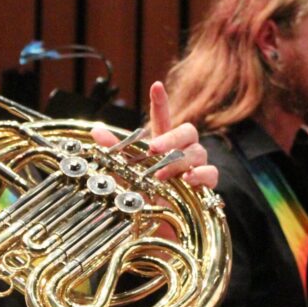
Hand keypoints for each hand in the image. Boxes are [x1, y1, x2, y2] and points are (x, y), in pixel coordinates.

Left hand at [92, 82, 217, 188]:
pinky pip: (211, 172)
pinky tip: (188, 179)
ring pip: (198, 152)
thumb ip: (116, 151)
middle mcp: (183, 149)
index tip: (155, 86)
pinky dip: (201, 175)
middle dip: (171, 138)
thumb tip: (96, 131)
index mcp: (163, 142)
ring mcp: (196, 165)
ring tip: (161, 174)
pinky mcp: (206, 183)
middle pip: (187, 131)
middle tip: (154, 148)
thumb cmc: (145, 191)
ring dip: (179, 162)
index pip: (163, 117)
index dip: (160, 101)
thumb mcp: (126, 171)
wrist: (159, 220)